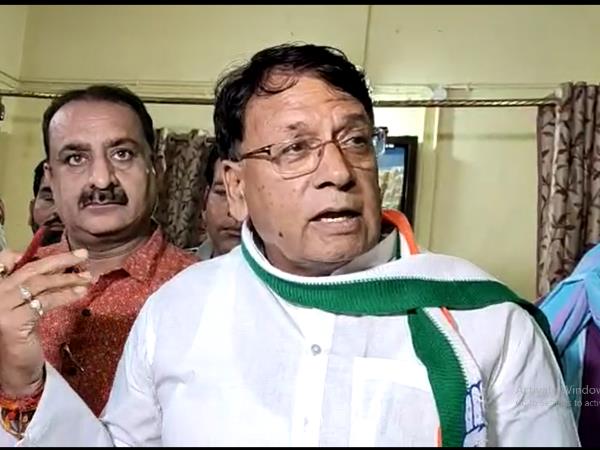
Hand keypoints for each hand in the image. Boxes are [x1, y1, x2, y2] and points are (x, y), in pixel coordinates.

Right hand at [0, 248, 91, 396]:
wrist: (13, 369)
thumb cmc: (18, 335)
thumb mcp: (22, 304)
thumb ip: (29, 285)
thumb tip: (59, 263)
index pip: (5, 259)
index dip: (32, 254)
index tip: (61, 255)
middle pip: (29, 270)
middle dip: (59, 260)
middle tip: (83, 255)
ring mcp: (0, 307)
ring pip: (39, 284)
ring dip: (68, 278)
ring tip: (88, 277)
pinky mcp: (12, 321)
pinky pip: (44, 301)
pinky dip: (65, 295)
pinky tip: (81, 293)